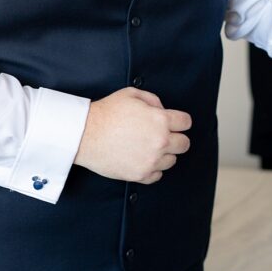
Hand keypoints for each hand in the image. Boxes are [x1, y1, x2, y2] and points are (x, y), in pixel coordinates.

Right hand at [74, 87, 191, 183]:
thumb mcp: (132, 94)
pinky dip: (153, 168)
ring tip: (148, 147)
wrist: (85, 134)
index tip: (175, 123)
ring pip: (172, 161)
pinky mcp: (140, 174)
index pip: (186, 123)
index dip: (180, 121)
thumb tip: (163, 110)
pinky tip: (143, 159)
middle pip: (184, 144)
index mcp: (161, 120)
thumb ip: (154, 100)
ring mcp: (151, 160)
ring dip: (164, 154)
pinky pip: (158, 175)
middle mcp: (160, 141)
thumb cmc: (106, 113)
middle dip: (176, 138)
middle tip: (164, 136)